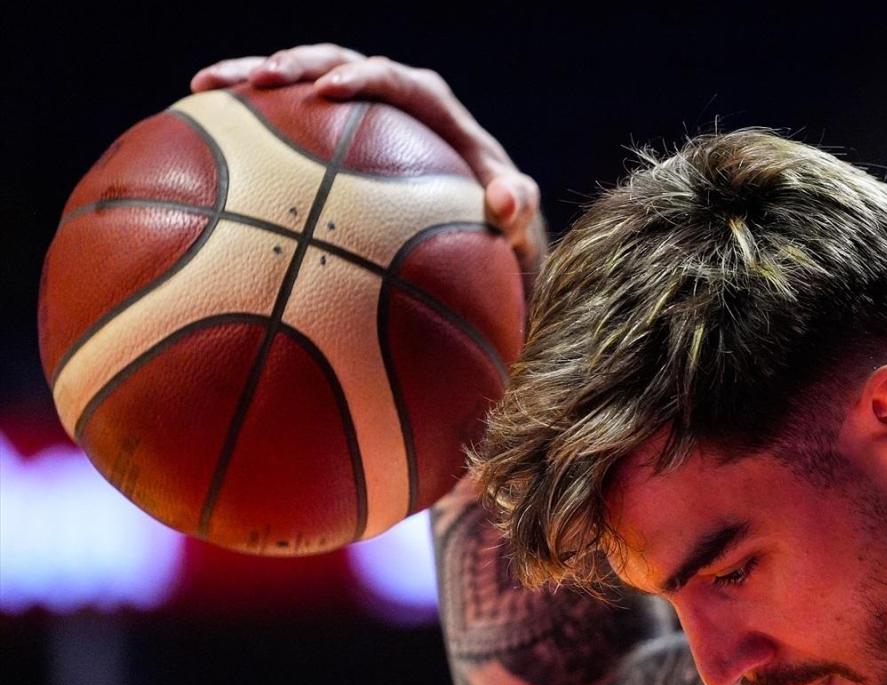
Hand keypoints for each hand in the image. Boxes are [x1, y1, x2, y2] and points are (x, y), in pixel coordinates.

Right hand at [190, 44, 545, 279]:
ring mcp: (353, 121)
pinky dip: (242, 126)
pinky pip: (280, 127)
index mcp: (436, 113)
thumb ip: (519, 212)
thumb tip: (507, 200)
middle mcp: (392, 104)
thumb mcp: (518, 231)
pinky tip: (193, 136)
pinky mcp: (324, 141)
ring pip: (299, 86)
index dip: (366, 76)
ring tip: (205, 86)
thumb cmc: (496, 237)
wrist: (473, 246)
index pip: (401, 81)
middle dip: (298, 63)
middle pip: (338, 63)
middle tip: (260, 78)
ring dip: (252, 79)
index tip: (333, 89)